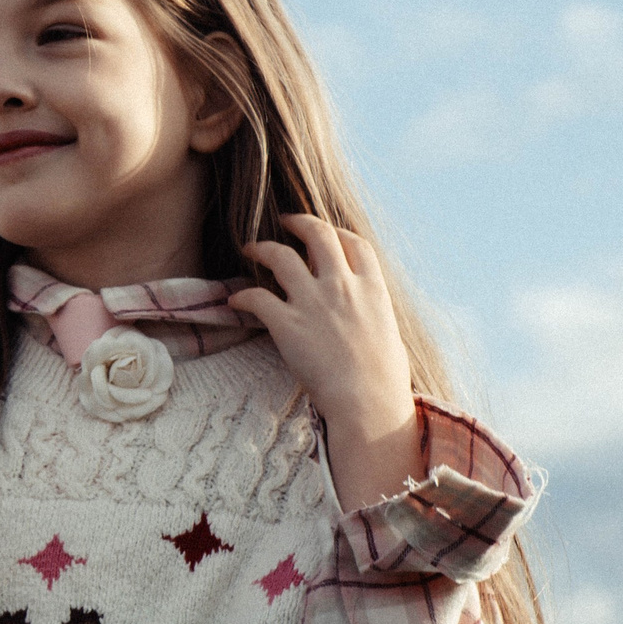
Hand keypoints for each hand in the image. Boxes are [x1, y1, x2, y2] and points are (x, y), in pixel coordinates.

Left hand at [229, 214, 420, 509]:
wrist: (368, 402)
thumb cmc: (384, 379)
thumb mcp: (388, 333)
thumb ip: (373, 313)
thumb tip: (367, 313)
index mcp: (372, 288)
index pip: (354, 243)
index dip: (337, 232)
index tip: (325, 232)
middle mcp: (341, 286)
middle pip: (318, 234)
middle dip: (298, 222)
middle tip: (283, 221)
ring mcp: (312, 302)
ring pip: (279, 255)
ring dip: (261, 247)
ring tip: (249, 247)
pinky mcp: (286, 323)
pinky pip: (255, 297)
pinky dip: (241, 296)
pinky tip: (234, 300)